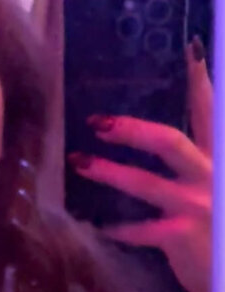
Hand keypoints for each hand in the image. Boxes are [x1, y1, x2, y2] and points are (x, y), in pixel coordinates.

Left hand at [68, 38, 212, 291]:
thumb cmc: (221, 237)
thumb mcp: (218, 195)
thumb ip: (200, 171)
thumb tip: (172, 152)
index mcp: (220, 164)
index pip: (213, 115)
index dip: (203, 84)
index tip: (191, 54)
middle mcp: (211, 179)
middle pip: (169, 142)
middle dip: (132, 130)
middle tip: (99, 122)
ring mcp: (196, 208)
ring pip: (144, 183)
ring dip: (109, 172)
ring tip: (81, 162)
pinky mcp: (179, 237)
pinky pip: (137, 229)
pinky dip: (116, 228)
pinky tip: (98, 226)